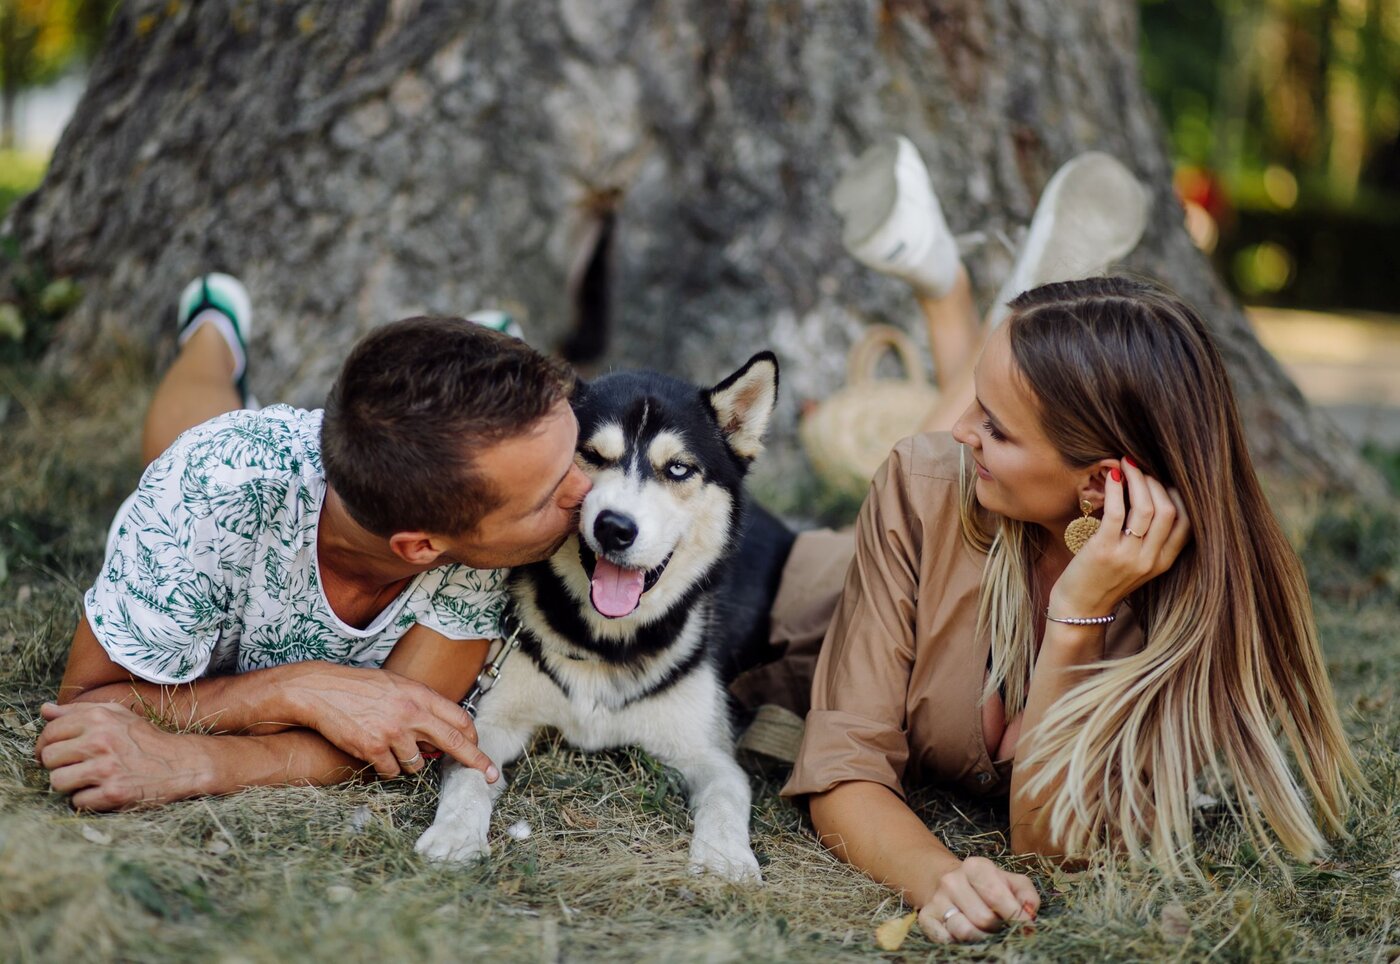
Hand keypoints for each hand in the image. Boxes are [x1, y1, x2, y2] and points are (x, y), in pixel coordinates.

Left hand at [36, 702, 213, 810]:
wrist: (181, 764)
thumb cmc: (145, 739)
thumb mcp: (117, 715)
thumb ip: (80, 710)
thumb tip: (45, 710)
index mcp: (99, 718)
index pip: (50, 731)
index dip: (46, 744)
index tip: (56, 752)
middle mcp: (101, 741)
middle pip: (49, 758)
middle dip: (58, 764)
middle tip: (75, 766)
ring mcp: (106, 769)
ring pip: (57, 781)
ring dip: (69, 784)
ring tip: (88, 779)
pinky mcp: (113, 793)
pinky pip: (77, 801)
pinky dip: (86, 799)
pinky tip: (101, 790)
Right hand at [283, 662, 497, 780]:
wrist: (320, 690)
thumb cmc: (359, 688)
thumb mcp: (397, 685)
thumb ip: (421, 706)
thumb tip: (442, 732)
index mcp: (420, 694)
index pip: (460, 718)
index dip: (473, 737)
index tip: (480, 749)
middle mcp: (411, 713)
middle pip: (455, 743)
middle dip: (476, 761)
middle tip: (490, 775)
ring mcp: (393, 732)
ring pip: (417, 764)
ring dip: (408, 763)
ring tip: (389, 746)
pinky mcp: (373, 749)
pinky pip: (391, 772)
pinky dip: (386, 769)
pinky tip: (373, 753)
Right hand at [917, 856, 1038, 942]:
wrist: (949, 883)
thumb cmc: (986, 885)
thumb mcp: (1010, 881)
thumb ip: (1026, 894)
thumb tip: (1029, 913)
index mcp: (975, 866)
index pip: (997, 896)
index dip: (1015, 916)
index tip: (1026, 927)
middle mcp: (952, 880)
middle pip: (983, 918)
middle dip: (998, 929)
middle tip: (1003, 928)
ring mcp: (937, 899)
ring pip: (965, 931)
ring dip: (982, 938)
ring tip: (988, 933)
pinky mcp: (926, 918)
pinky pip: (946, 940)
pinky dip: (960, 943)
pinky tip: (968, 934)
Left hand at [1051, 457, 1190, 619]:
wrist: (1080, 609)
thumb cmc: (1104, 579)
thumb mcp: (1137, 563)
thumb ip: (1148, 538)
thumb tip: (1150, 494)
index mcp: (1163, 562)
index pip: (1187, 522)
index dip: (1177, 495)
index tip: (1161, 479)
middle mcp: (1151, 560)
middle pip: (1168, 510)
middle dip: (1155, 482)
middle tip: (1140, 467)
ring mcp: (1129, 556)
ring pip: (1146, 508)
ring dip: (1137, 480)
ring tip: (1126, 464)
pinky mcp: (1104, 551)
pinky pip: (1116, 512)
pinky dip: (1115, 489)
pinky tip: (1112, 476)